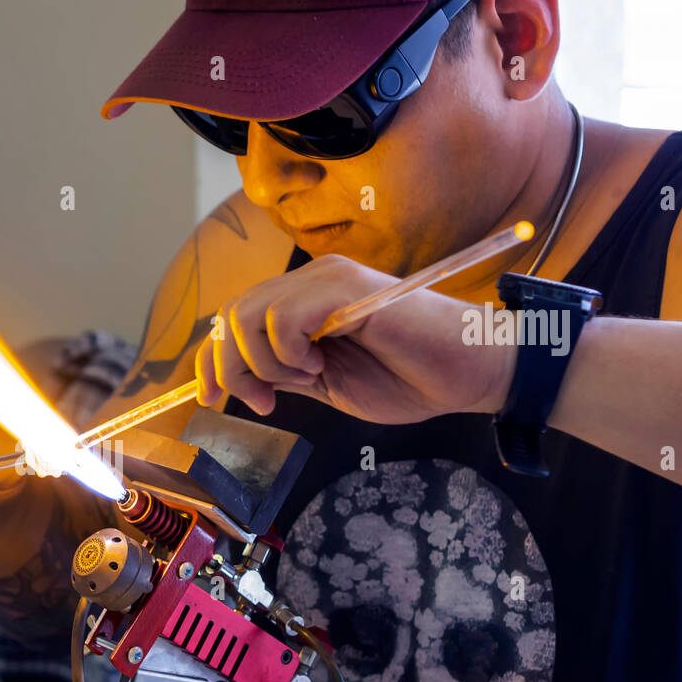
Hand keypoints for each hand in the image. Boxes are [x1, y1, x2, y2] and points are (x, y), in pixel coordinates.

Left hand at [194, 254, 516, 424]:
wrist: (470, 374)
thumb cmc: (409, 379)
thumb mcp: (328, 386)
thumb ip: (284, 376)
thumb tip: (237, 381)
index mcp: (303, 302)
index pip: (233, 319)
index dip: (212, 361)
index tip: (211, 401)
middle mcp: (310, 281)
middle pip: (231, 315)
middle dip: (231, 368)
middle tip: (264, 402)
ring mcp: (327, 279)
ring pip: (248, 314)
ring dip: (265, 362)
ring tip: (308, 379)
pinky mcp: (345, 288)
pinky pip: (282, 316)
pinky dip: (288, 351)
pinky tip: (320, 365)